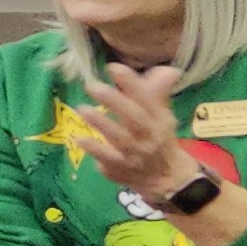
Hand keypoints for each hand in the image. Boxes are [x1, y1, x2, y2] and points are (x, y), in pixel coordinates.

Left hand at [71, 60, 199, 201]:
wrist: (167, 178)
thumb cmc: (158, 140)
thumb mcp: (162, 116)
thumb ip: (157, 93)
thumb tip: (165, 69)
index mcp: (160, 120)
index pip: (148, 100)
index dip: (132, 84)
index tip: (114, 67)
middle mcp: (150, 137)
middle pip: (135, 119)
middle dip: (115, 101)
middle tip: (92, 86)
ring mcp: (136, 155)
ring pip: (120, 138)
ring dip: (102, 123)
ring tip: (82, 108)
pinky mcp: (122, 169)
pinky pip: (108, 160)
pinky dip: (95, 149)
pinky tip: (79, 138)